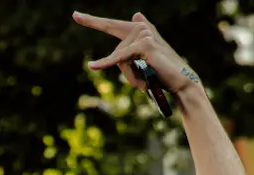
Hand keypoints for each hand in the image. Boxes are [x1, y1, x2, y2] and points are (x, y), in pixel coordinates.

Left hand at [77, 11, 197, 94]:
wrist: (179, 81)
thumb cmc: (158, 73)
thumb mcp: (141, 59)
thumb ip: (133, 42)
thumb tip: (136, 14)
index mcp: (140, 29)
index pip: (111, 25)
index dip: (92, 21)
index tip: (75, 15)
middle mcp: (142, 28)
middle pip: (116, 52)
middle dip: (125, 70)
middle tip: (135, 79)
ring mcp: (144, 34)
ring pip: (118, 59)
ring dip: (130, 75)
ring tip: (146, 79)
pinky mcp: (144, 44)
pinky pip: (119, 58)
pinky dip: (107, 64)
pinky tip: (91, 66)